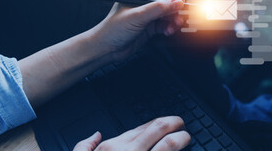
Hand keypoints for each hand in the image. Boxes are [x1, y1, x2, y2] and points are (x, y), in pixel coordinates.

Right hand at [73, 116, 190, 150]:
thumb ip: (84, 147)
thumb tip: (95, 135)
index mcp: (111, 147)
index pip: (142, 127)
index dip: (158, 124)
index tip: (166, 125)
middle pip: (160, 128)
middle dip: (176, 123)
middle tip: (182, 125)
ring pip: (170, 144)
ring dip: (183, 138)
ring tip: (187, 137)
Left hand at [90, 0, 184, 61]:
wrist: (107, 48)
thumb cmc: (112, 30)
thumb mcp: (137, 16)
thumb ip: (158, 8)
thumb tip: (176, 2)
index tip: (177, 2)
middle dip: (174, 8)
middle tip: (177, 16)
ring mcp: (148, 12)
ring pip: (170, 11)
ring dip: (174, 19)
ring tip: (173, 26)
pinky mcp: (152, 24)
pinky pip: (167, 22)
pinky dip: (170, 27)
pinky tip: (167, 31)